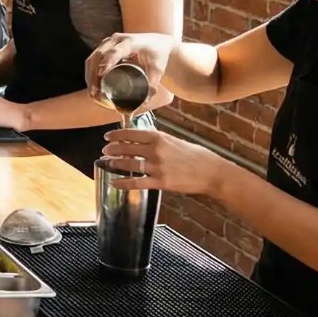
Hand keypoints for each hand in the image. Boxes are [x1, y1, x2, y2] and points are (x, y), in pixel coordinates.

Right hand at [85, 32, 174, 110]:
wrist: (157, 44)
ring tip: (93, 93)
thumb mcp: (157, 69)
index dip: (107, 62)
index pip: (115, 52)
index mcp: (130, 42)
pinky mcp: (104, 48)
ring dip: (90, 75)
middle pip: (99, 56)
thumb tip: (145, 102)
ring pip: (93, 58)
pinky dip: (90, 72)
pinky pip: (93, 59)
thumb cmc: (158, 55)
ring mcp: (108, 43)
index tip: (101, 74)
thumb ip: (152, 84)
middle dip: (94, 75)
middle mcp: (116, 40)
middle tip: (95, 93)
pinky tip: (91, 85)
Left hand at [99, 128, 233, 196]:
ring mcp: (157, 167)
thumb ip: (159, 138)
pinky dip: (123, 183)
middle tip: (105, 151)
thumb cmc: (196, 156)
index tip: (107, 137)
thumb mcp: (176, 141)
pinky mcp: (160, 182)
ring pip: (129, 164)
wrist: (212, 173)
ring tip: (107, 163)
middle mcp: (156, 151)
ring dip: (115, 164)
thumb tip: (145, 133)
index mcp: (159, 138)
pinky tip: (114, 182)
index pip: (131, 134)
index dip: (116, 135)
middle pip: (126, 149)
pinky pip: (136, 182)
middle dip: (112, 150)